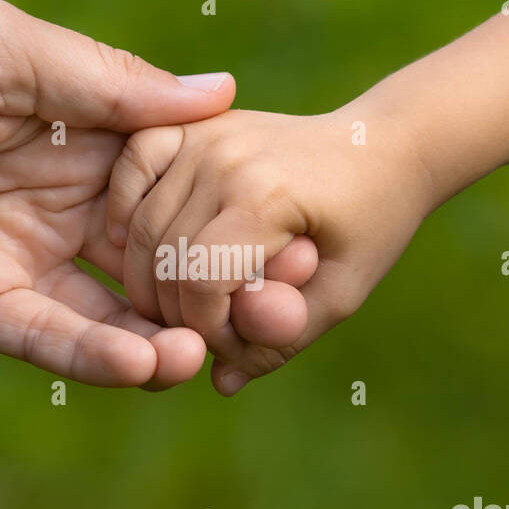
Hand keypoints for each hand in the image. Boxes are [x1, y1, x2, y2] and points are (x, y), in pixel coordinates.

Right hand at [107, 108, 431, 393]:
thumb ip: (282, 339)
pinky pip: (134, 164)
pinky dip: (126, 209)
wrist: (382, 146)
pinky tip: (133, 245)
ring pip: (140, 226)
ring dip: (150, 280)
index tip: (238, 345)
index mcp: (267, 195)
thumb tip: (221, 381)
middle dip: (178, 315)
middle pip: (162, 260)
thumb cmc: (373, 222)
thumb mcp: (343, 292)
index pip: (198, 283)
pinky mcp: (193, 127)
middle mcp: (226, 157)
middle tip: (212, 332)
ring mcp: (205, 136)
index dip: (207, 330)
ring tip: (186, 304)